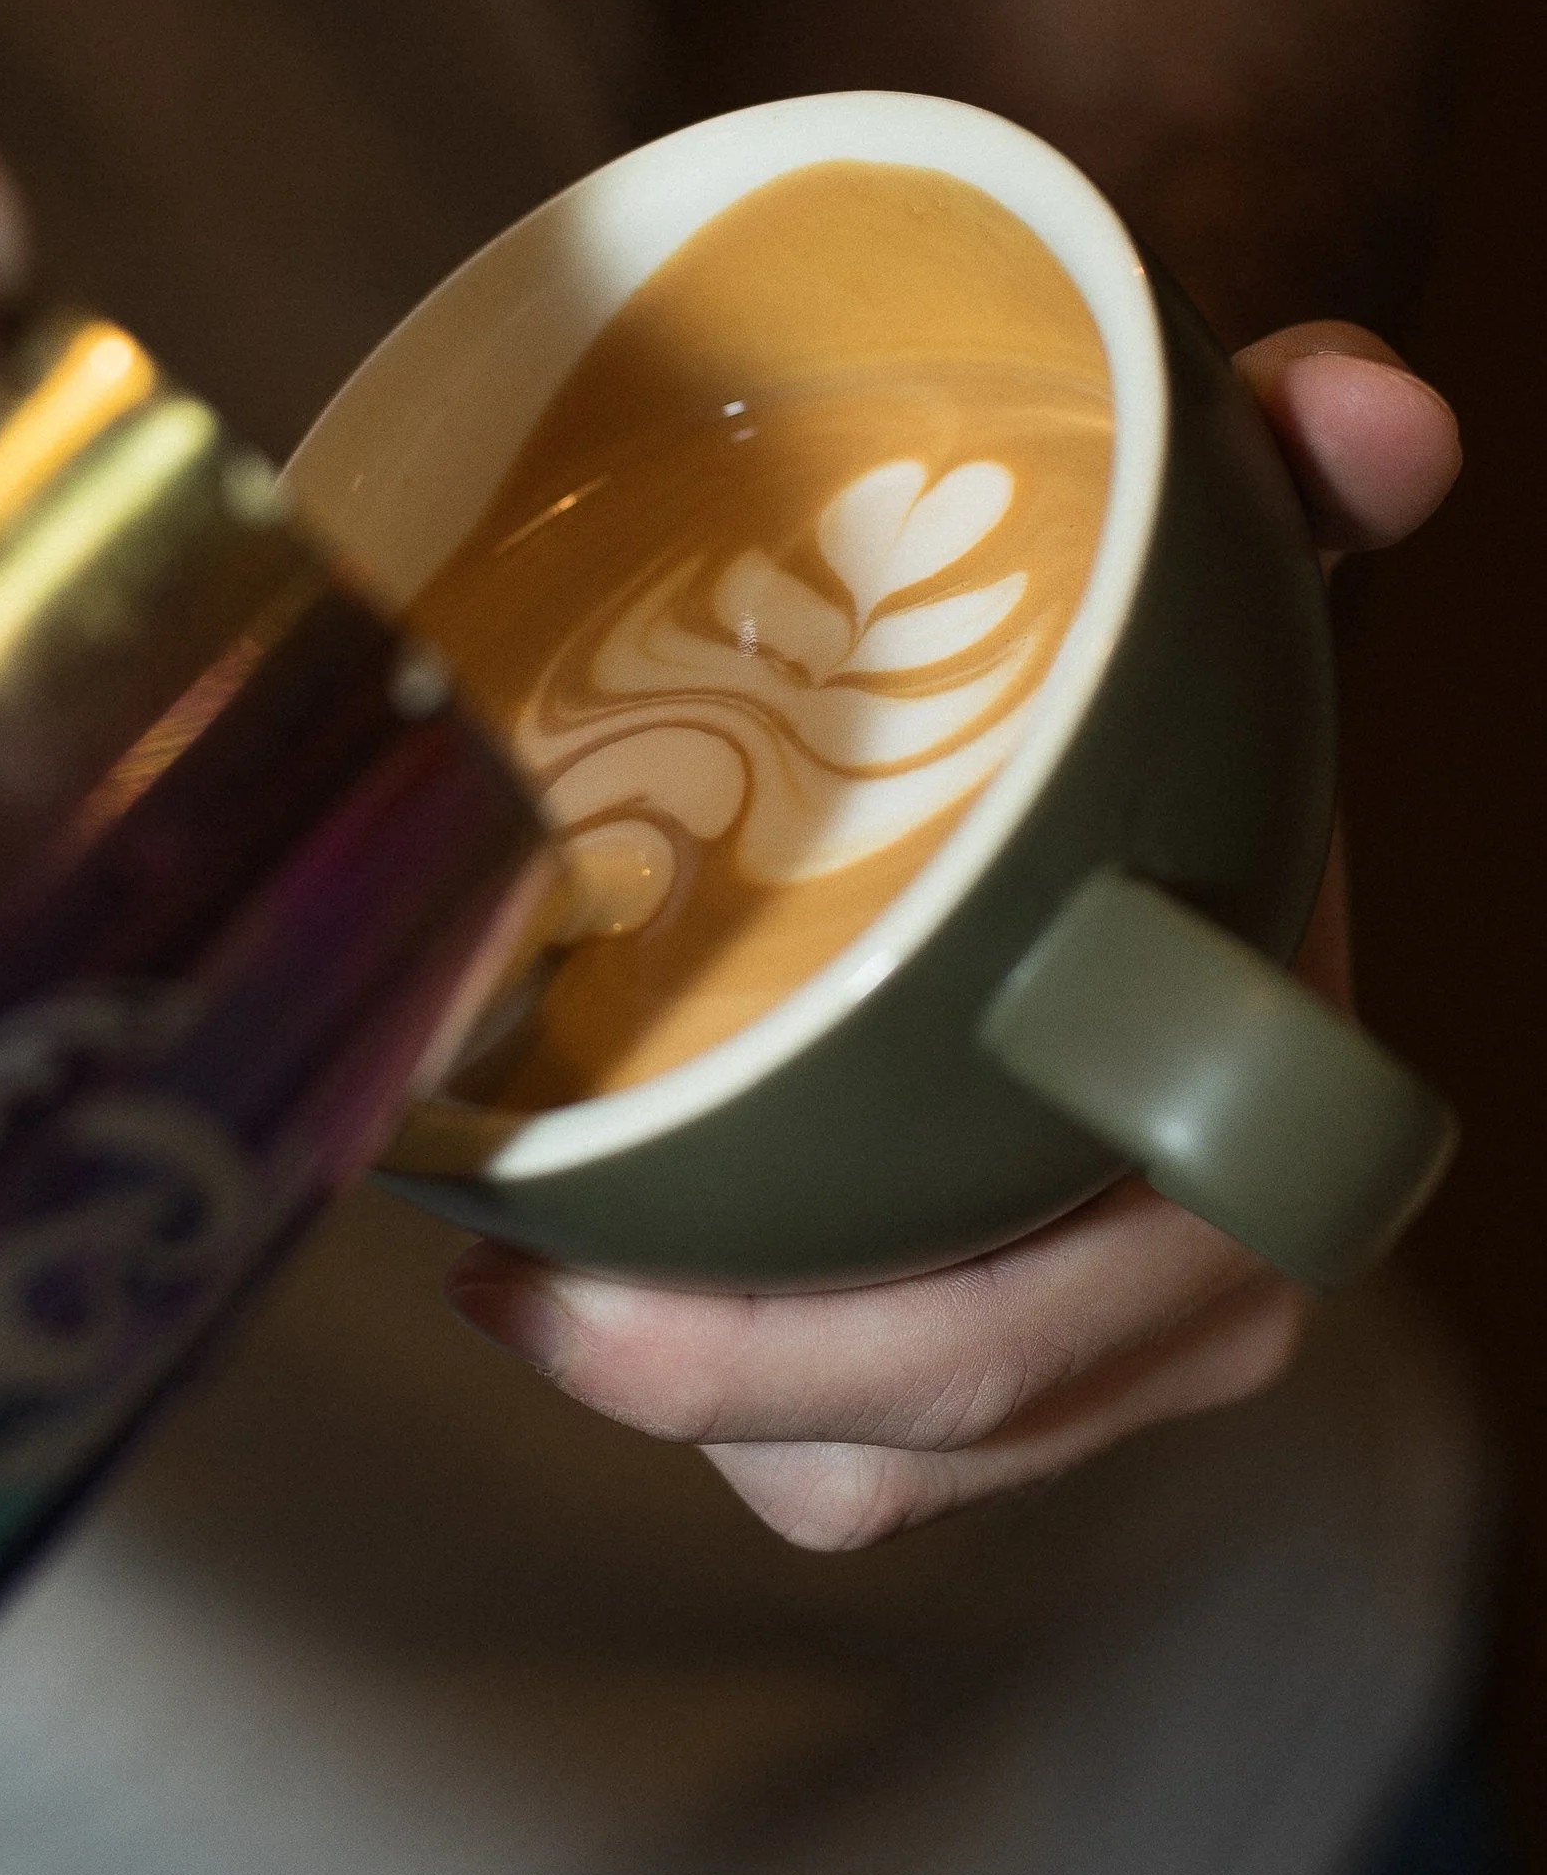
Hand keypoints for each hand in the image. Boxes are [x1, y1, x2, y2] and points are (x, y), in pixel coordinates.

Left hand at [446, 326, 1462, 1550]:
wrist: (1141, 838)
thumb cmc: (1152, 738)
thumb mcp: (1210, 591)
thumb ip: (1284, 487)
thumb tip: (1376, 406)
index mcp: (1250, 1140)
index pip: (1074, 1311)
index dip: (841, 1336)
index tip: (597, 1255)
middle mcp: (1181, 1298)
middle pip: (922, 1421)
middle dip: (695, 1374)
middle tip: (498, 1261)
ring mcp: (1078, 1371)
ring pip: (853, 1468)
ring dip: (688, 1395)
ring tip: (531, 1264)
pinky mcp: (970, 1390)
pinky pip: (823, 1467)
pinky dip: (713, 1406)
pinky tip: (600, 1282)